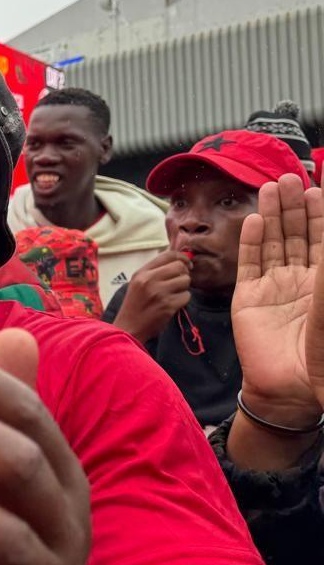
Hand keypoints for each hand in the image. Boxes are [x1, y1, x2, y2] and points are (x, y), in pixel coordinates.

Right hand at [111, 250, 190, 343]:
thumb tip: (178, 262)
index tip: (187, 263)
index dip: (182, 257)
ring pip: (185, 281)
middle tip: (179, 283)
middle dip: (183, 274)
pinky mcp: (168, 305)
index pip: (167, 255)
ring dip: (183, 288)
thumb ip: (154, 272)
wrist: (129, 328)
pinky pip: (186, 296)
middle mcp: (149, 280)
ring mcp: (159, 293)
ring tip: (172, 295)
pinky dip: (182, 301)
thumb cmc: (135, 306)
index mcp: (142, 273)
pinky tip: (172, 305)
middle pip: (179, 267)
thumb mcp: (138, 284)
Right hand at [230, 174, 323, 426]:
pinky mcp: (248, 301)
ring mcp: (273, 291)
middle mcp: (301, 283)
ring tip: (271, 187)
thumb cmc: (323, 346)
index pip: (322, 239)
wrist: (294, 386)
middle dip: (294, 207)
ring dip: (273, 216)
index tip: (316, 186)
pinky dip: (253, 242)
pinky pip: (250, 265)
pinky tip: (256, 220)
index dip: (320, 213)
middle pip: (297, 236)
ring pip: (274, 245)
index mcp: (323, 283)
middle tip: (288, 178)